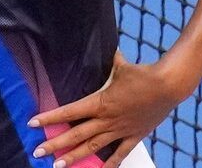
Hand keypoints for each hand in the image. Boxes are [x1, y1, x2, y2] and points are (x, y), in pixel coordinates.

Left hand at [28, 51, 190, 167]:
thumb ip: (109, 60)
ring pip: (93, 148)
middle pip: (76, 135)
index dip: (50, 118)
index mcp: (100, 102)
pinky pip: (119, 154)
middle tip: (38, 152)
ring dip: (74, 157)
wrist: (168, 86)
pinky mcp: (134, 136)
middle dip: (55, 144)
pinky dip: (109, 165)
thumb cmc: (142, 73)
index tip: (33, 123)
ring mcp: (120, 130)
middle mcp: (107, 119)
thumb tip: (106, 46)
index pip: (69, 112)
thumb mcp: (120, 64)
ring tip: (58, 166)